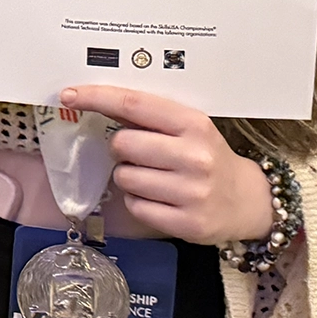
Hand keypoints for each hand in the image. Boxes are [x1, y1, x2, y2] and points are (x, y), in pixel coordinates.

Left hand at [60, 84, 272, 243]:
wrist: (248, 200)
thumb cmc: (207, 158)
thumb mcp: (187, 128)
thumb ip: (146, 116)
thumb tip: (93, 97)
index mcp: (194, 124)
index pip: (135, 104)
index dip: (97, 97)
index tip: (68, 94)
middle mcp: (195, 156)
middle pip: (122, 144)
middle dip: (122, 149)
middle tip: (142, 155)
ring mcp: (192, 192)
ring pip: (124, 177)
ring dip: (129, 177)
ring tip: (156, 179)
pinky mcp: (187, 223)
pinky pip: (134, 206)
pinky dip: (138, 203)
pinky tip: (160, 199)